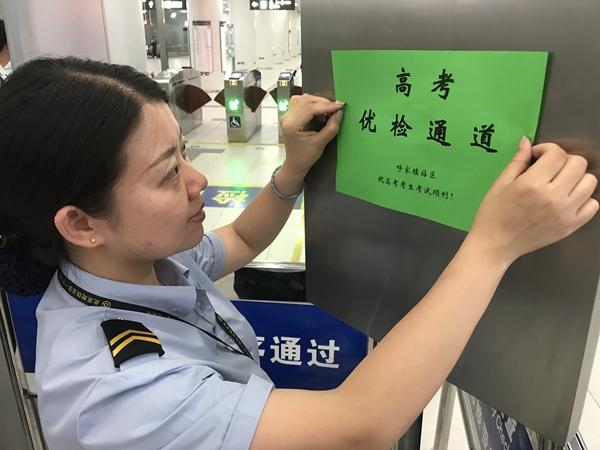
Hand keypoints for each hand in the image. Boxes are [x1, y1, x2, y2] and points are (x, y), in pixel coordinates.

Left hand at [279, 94, 344, 175]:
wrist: (295, 163)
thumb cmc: (306, 156)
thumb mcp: (320, 143)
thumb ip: (331, 128)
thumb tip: (339, 113)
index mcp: (291, 125)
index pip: (310, 108)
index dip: (326, 106)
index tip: (340, 106)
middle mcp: (286, 117)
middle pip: (306, 100)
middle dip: (324, 102)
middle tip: (336, 109)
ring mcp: (286, 115)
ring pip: (303, 99)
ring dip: (318, 102)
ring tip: (328, 111)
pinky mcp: (289, 115)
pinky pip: (300, 102)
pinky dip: (311, 104)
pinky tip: (318, 112)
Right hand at [468, 137, 598, 263]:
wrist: (495, 244)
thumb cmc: (493, 214)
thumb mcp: (500, 184)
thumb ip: (518, 161)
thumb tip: (527, 142)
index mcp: (532, 184)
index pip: (556, 154)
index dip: (547, 149)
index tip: (537, 156)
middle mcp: (553, 197)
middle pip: (578, 164)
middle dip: (563, 160)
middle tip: (549, 168)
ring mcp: (565, 213)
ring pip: (589, 182)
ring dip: (576, 177)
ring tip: (560, 183)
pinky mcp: (571, 226)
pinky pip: (593, 205)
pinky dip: (584, 198)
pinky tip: (567, 199)